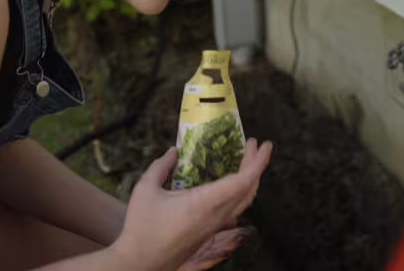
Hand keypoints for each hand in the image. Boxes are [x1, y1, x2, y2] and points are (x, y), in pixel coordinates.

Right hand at [111, 139, 271, 270]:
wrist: (140, 263)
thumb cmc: (142, 227)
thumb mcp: (146, 190)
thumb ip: (161, 167)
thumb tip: (173, 152)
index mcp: (205, 203)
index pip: (242, 181)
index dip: (257, 162)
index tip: (264, 145)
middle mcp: (216, 215)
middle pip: (249, 189)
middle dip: (257, 165)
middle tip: (255, 145)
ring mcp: (214, 226)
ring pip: (244, 202)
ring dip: (250, 179)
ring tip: (247, 161)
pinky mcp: (209, 233)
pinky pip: (234, 210)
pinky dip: (241, 192)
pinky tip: (231, 183)